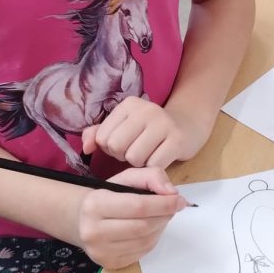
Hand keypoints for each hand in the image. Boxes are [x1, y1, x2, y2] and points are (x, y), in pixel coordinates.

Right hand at [75, 166, 186, 269]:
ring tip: (162, 217)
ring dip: (161, 228)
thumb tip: (171, 192)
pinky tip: (151, 229)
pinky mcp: (109, 264)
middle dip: (164, 216)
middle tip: (173, 208)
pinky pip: (141, 253)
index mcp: (95, 204)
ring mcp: (100, 251)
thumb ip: (151, 176)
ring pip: (145, 241)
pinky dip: (153, 240)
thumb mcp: (126, 178)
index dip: (164, 204)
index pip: (139, 206)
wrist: (82, 220)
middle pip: (144, 226)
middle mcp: (93, 231)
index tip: (179, 200)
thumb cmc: (108, 196)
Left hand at [81, 97, 210, 169]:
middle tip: (136, 151)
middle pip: (116, 147)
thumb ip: (98, 134)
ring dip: (139, 163)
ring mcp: (164, 124)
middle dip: (123, 156)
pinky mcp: (177, 140)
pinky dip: (154, 167)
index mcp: (129, 105)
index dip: (110, 147)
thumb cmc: (149, 129)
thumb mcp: (123, 126)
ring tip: (148, 154)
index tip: (125, 143)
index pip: (103, 137)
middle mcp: (146, 110)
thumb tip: (86, 148)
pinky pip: (154, 165)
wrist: (187, 125)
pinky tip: (160, 158)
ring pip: (134, 158)